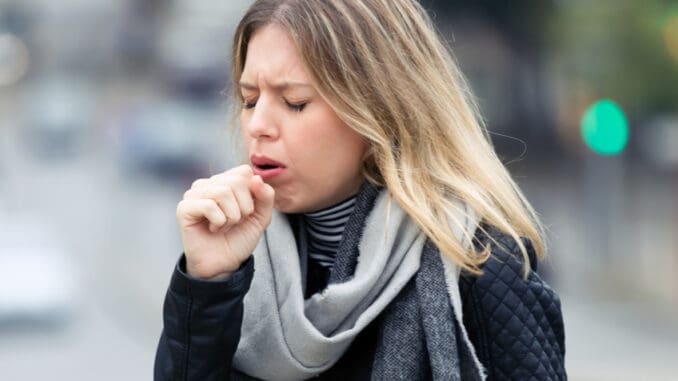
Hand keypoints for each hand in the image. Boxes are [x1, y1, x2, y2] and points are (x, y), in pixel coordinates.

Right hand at [176, 165, 274, 279]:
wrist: (224, 263)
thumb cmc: (239, 238)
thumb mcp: (261, 217)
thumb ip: (266, 196)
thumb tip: (256, 178)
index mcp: (225, 181)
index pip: (244, 172)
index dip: (253, 193)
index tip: (247, 211)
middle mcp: (208, 184)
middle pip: (236, 181)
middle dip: (244, 207)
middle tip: (236, 221)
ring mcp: (194, 194)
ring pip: (223, 192)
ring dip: (231, 216)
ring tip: (224, 225)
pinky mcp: (184, 208)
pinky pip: (209, 205)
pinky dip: (219, 221)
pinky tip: (214, 229)